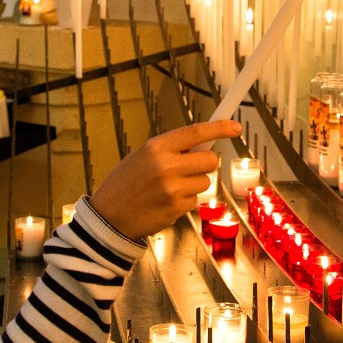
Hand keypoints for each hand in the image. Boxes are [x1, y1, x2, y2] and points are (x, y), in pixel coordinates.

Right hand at [90, 119, 241, 238]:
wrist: (108, 216)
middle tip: (192, 167)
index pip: (196, 132)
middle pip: (210, 160)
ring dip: (194, 184)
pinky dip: (185, 201)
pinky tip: (166, 201)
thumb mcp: (143, 155)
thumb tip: (203, 144)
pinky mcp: (176, 209)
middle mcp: (166, 166)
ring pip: (205, 182)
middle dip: (206, 163)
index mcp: (156, 147)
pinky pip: (195, 201)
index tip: (234, 126)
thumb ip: (171, 149)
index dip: (220, 128)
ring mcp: (173, 190)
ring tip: (170, 187)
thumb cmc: (125, 183)